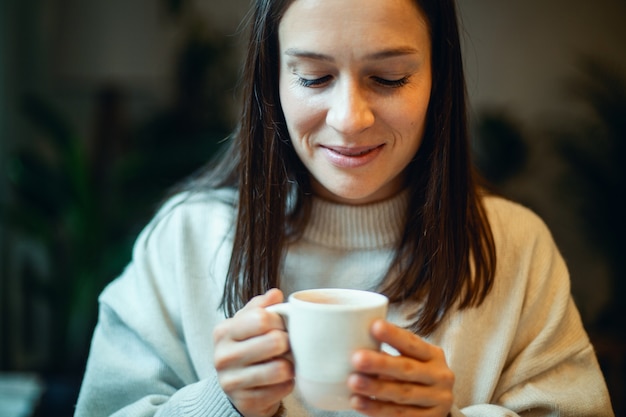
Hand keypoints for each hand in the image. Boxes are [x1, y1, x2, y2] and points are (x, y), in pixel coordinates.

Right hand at [213, 288, 294, 416]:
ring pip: (280, 368)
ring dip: (290, 365)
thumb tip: (275, 294)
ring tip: (285, 362)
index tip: (281, 325)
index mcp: (223, 332)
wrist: (236, 389)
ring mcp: (232, 382)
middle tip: (286, 345)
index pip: (261, 318)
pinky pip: (282, 389)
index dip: (279, 321)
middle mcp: (223, 357)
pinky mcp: (246, 402)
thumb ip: (260, 307)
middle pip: (274, 342)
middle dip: (287, 343)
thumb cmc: (247, 349)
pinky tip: (280, 380)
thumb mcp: (248, 325)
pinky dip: (287, 384)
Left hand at [348, 320, 453, 416]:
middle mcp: (439, 377)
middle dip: (381, 364)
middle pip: (407, 369)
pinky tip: (358, 402)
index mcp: (434, 356)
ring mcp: (436, 400)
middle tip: (357, 358)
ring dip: (375, 388)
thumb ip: (392, 352)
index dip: (394, 335)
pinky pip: (399, 414)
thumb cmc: (415, 374)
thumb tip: (357, 340)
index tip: (374, 326)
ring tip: (353, 382)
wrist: (436, 404)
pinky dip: (376, 408)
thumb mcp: (413, 359)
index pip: (412, 343)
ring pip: (402, 394)